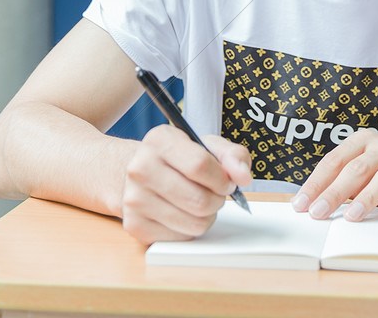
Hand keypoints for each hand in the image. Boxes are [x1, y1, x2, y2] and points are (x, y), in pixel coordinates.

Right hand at [120, 125, 251, 243]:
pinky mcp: (136, 225)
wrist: (141, 173)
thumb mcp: (207, 146)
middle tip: (214, 193)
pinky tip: (183, 213)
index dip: (222, 178)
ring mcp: (135, 199)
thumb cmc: (179, 158)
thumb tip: (243, 176)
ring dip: (207, 216)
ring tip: (200, 202)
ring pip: (194, 223)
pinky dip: (190, 228)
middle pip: (199, 200)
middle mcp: (140, 169)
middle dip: (217, 200)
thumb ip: (233, 155)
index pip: (200, 165)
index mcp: (159, 140)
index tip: (226, 181)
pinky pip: (182, 237)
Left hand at [291, 129, 377, 223]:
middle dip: (336, 192)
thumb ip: (339, 181)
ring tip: (352, 216)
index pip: (335, 160)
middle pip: (358, 168)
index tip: (302, 203)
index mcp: (364, 140)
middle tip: (319, 213)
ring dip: (368, 197)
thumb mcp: (362, 167)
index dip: (317, 182)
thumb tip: (309, 203)